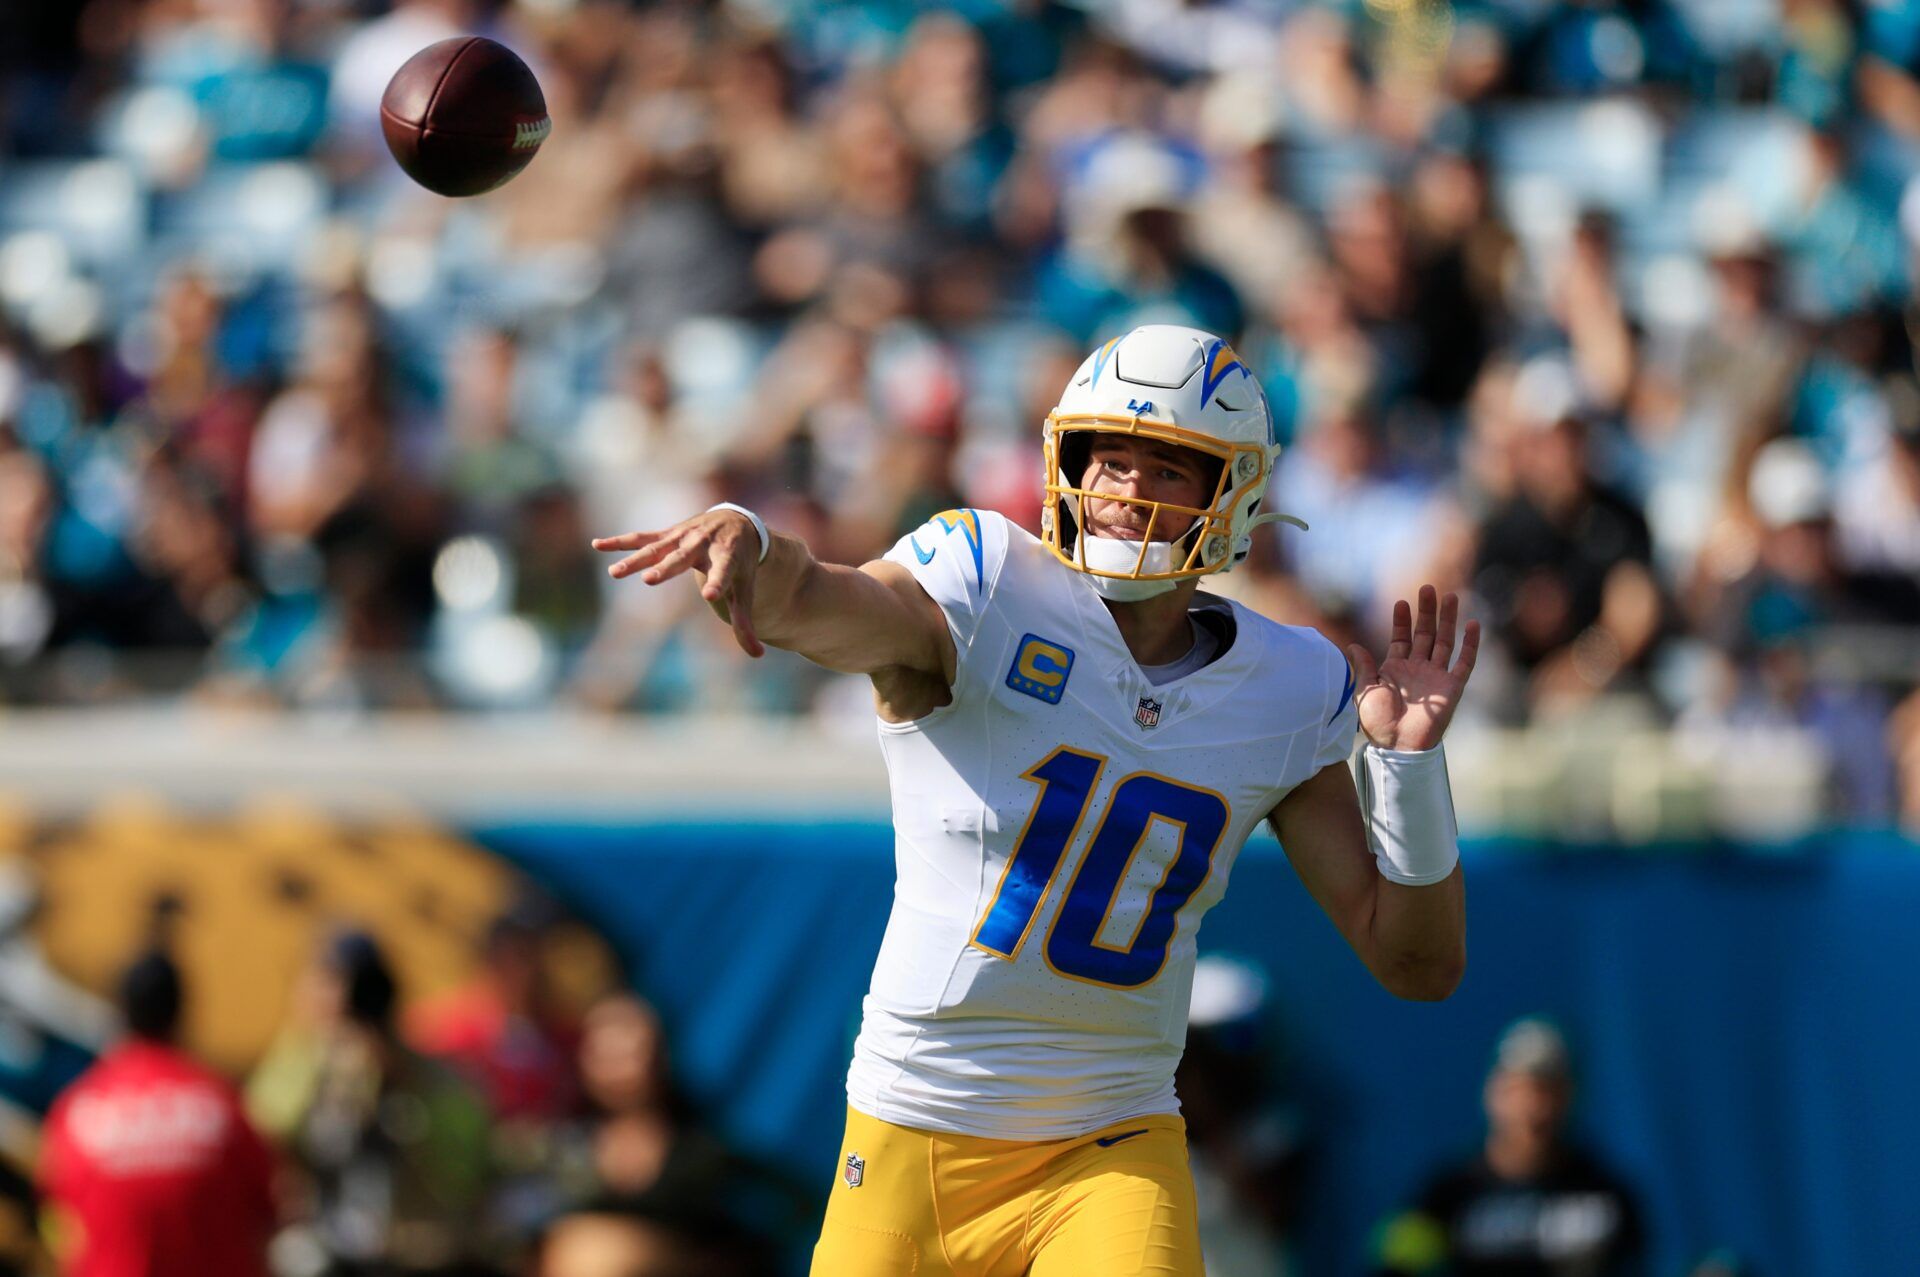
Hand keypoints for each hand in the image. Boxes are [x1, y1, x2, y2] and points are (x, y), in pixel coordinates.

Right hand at [593, 510, 765, 657]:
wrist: (737, 522)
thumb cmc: (741, 563)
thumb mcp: (745, 590)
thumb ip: (746, 622)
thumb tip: (758, 655)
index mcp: (728, 558)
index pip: (724, 572)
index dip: (718, 583)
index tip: (711, 596)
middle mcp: (704, 544)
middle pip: (683, 558)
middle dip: (666, 568)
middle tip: (649, 579)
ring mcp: (683, 537)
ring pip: (656, 549)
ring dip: (635, 560)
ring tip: (614, 573)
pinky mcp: (668, 533)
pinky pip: (641, 538)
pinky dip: (620, 542)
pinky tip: (597, 545)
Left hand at [1349, 585, 1479, 751]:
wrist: (1397, 745)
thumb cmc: (1378, 723)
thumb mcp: (1364, 692)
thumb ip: (1363, 667)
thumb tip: (1351, 645)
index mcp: (1396, 669)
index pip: (1402, 638)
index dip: (1402, 621)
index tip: (1401, 603)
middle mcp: (1418, 669)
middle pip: (1425, 634)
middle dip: (1426, 612)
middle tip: (1427, 588)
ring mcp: (1436, 676)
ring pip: (1445, 641)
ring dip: (1447, 620)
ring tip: (1449, 596)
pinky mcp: (1452, 687)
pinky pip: (1465, 662)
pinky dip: (1470, 644)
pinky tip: (1473, 624)